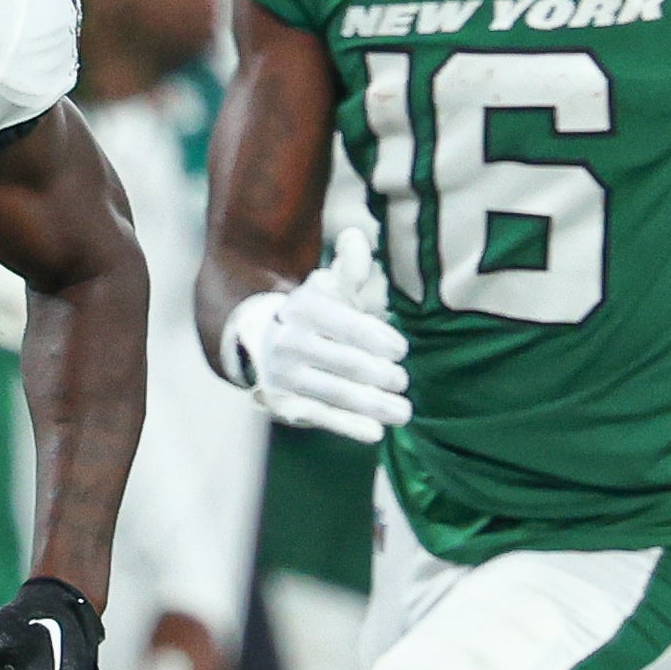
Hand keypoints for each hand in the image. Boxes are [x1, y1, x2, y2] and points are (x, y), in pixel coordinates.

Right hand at [223, 225, 410, 442]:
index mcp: (302, 307)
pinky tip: (375, 433)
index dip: (376, 338)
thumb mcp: (330, 288)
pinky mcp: (284, 404)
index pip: (344, 323)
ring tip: (404, 411)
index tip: (402, 350)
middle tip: (403, 381)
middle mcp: (287, 341)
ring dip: (373, 405)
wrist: (266, 344)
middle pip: (343, 362)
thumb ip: (350, 267)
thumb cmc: (317, 316)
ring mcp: (283, 376)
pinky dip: (348, 427)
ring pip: (336, 393)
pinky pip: (320, 417)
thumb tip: (355, 236)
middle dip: (379, 374)